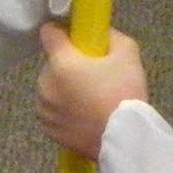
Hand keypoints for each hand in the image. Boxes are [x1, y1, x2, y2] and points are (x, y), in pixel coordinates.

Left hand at [37, 21, 146, 160]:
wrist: (123, 139)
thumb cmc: (124, 93)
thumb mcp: (128, 54)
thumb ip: (111, 36)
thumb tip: (101, 33)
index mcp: (61, 61)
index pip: (48, 33)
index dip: (62, 33)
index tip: (76, 40)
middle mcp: (45, 82)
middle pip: (52, 63)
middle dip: (68, 66)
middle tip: (93, 77)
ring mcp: (44, 107)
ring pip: (50, 88)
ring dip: (63, 89)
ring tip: (90, 100)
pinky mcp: (48, 128)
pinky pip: (51, 111)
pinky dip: (62, 111)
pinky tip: (83, 116)